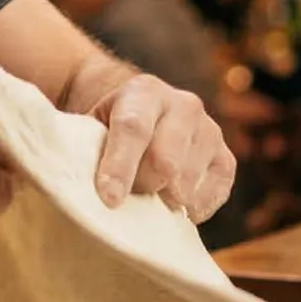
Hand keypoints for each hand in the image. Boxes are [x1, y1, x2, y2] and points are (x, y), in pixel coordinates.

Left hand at [89, 71, 236, 219]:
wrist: (142, 119)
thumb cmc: (107, 133)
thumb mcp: (88, 131)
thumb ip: (81, 151)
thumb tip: (74, 191)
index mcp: (143, 92)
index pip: (133, 128)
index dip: (119, 166)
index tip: (109, 200)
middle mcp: (183, 105)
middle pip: (165, 160)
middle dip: (142, 188)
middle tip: (126, 199)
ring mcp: (210, 131)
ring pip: (187, 182)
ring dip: (163, 200)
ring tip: (147, 198)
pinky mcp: (226, 159)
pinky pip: (213, 194)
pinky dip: (190, 210)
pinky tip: (172, 206)